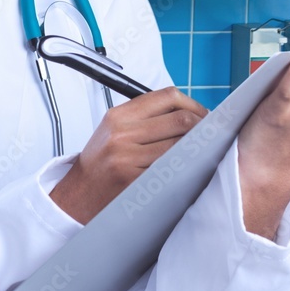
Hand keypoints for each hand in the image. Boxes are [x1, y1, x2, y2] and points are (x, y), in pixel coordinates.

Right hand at [50, 87, 207, 223]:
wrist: (79, 193)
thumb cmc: (101, 162)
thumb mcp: (114, 130)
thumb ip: (145, 116)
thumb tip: (189, 111)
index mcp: (119, 116)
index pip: (168, 97)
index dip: (193, 104)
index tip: (202, 115)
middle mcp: (122, 134)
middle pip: (180, 120)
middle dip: (202, 127)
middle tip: (209, 136)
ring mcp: (127, 157)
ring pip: (180, 146)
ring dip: (197, 149)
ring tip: (201, 153)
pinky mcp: (134, 180)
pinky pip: (171, 169)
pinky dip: (185, 168)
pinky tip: (187, 170)